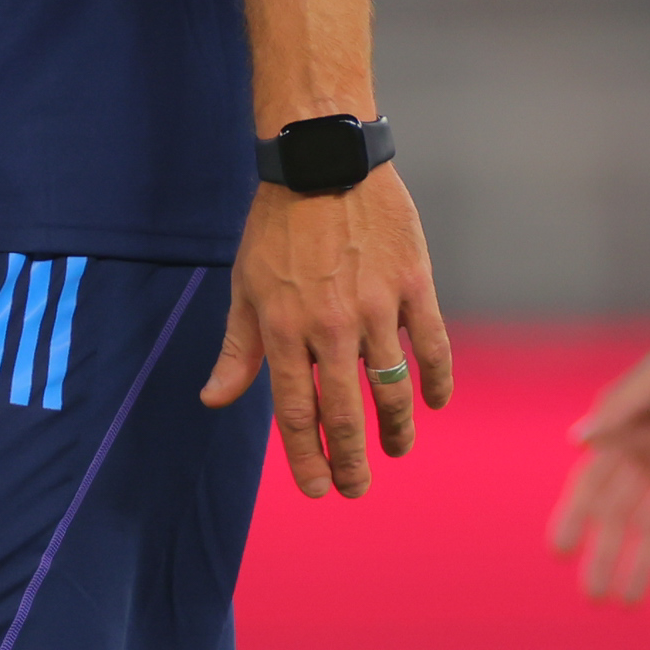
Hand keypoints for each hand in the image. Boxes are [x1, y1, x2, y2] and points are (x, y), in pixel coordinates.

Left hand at [206, 164, 452, 499]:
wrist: (323, 160)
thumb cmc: (277, 227)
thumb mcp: (245, 287)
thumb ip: (236, 350)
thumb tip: (213, 400)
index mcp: (283, 331)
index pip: (295, 415)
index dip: (307, 460)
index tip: (318, 489)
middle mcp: (330, 328)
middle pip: (345, 414)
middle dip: (351, 461)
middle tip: (357, 487)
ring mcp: (376, 308)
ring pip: (392, 388)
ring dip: (396, 429)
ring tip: (396, 449)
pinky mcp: (413, 285)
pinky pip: (431, 346)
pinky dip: (435, 380)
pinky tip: (433, 402)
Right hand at [548, 289, 649, 601]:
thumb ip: (622, 408)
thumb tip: (577, 442)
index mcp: (630, 430)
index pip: (593, 482)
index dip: (574, 516)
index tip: (560, 551)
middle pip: (620, 515)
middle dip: (604, 554)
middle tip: (593, 596)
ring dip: (641, 563)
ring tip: (628, 603)